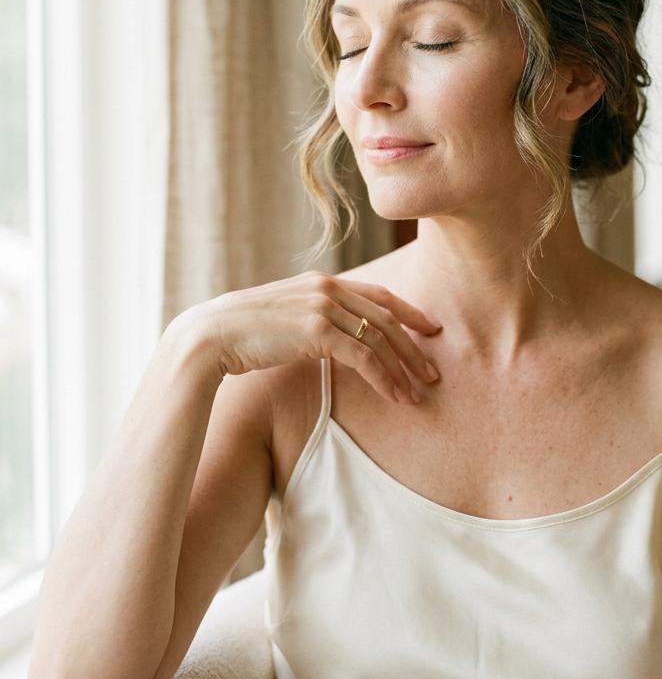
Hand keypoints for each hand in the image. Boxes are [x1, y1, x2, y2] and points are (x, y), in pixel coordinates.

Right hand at [183, 270, 441, 403]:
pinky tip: (396, 397)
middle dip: (414, 347)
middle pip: (387, 317)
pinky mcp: (316, 331)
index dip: (409, 312)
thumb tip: (331, 338)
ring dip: (403, 369)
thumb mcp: (284, 318)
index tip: (431, 329)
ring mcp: (322, 307)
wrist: (209, 336)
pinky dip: (384, 378)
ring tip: (419, 393)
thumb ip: (311, 319)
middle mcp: (327, 288)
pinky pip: (364, 356)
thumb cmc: (241, 334)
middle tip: (434, 372)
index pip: (379, 295)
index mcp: (322, 282)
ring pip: (380, 338)